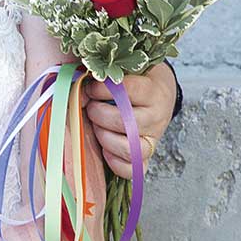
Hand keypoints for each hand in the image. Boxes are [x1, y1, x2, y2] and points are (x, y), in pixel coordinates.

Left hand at [82, 62, 176, 180]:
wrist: (161, 94)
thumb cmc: (137, 79)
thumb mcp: (128, 70)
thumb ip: (107, 75)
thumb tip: (80, 87)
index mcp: (153, 91)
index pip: (129, 90)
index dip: (102, 89)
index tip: (90, 88)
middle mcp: (156, 117)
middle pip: (124, 122)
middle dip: (98, 114)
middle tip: (91, 107)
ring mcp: (153, 139)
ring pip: (129, 148)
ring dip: (104, 137)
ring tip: (96, 126)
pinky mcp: (148, 157)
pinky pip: (133, 170)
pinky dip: (115, 163)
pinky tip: (105, 150)